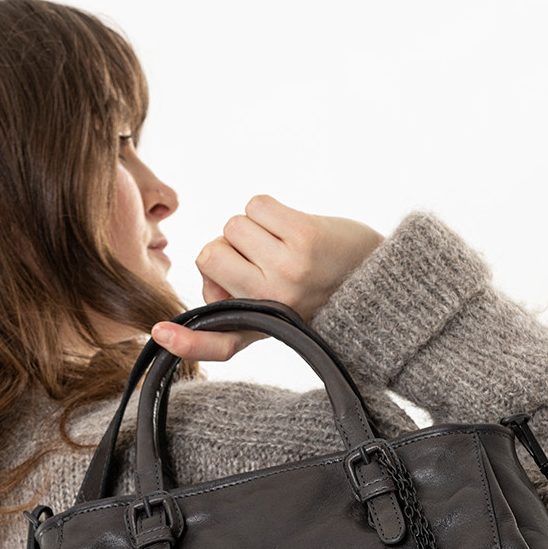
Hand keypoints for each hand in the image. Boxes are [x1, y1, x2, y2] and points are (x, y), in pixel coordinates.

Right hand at [150, 195, 382, 361]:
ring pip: (232, 226)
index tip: (160, 334)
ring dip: (254, 225)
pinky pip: (255, 205)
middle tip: (264, 257)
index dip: (186, 341)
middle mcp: (270, 304)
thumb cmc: (326, 291)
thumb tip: (207, 276)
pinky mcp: (302, 238)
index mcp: (262, 328)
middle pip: (208, 254)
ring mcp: (286, 271)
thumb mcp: (282, 312)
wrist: (387, 278)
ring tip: (286, 243)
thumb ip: (239, 302)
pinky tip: (294, 226)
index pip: (216, 343)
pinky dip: (269, 208)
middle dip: (228, 246)